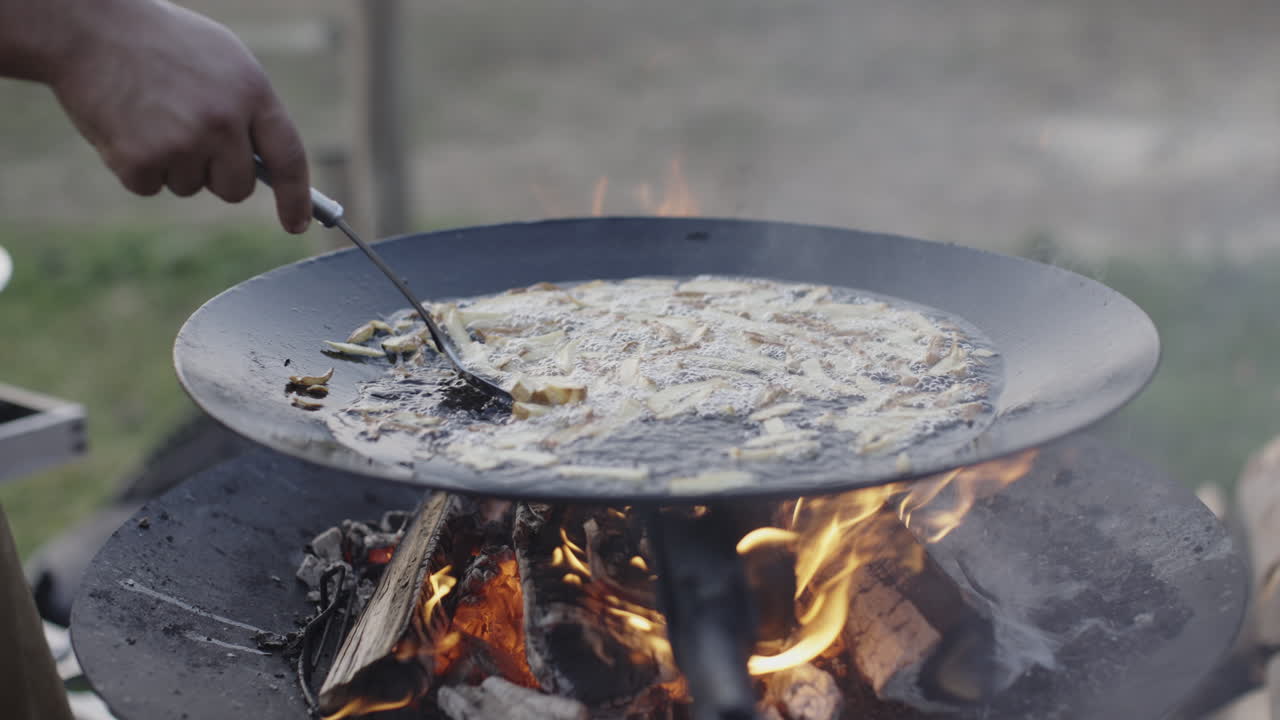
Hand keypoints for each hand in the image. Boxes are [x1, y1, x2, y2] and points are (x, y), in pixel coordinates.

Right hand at [46, 0, 311, 232]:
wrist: (89, 27)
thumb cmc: (161, 43)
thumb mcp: (224, 62)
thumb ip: (249, 110)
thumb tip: (267, 166)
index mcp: (251, 93)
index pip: (288, 157)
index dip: (296, 198)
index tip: (297, 225)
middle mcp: (223, 121)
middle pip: (236, 188)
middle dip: (216, 175)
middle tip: (188, 136)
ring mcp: (183, 143)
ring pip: (190, 187)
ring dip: (172, 164)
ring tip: (151, 115)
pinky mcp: (141, 160)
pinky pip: (150, 187)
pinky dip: (137, 167)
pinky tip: (127, 126)